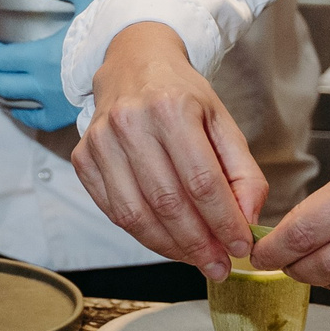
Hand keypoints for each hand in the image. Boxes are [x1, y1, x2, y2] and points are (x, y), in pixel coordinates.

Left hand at [0, 0, 108, 131]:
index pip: (1, 60)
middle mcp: (48, 85)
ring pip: (15, 104)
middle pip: (2, 84)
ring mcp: (60, 103)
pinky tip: (16, 106)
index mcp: (45, 57)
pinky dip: (20, 113)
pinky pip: (38, 120)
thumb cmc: (117, 15)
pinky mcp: (73, 113)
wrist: (151, 45)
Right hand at [72, 22, 266, 279]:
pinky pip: (113, 211)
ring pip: (135, 214)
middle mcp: (130, 122)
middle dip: (198, 244)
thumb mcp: (222, 123)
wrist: (133, 64)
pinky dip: (143, 235)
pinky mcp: (82, 158)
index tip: (240, 248)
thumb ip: (243, 173)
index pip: (201, 181)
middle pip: (167, 202)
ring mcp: (100, 141)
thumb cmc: (182, 97)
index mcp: (172, 108)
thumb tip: (247, 222)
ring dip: (170, 247)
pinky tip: (167, 241)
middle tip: (219, 266)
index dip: (223, 222)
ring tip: (196, 259)